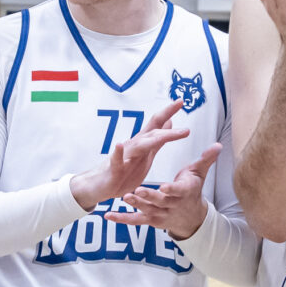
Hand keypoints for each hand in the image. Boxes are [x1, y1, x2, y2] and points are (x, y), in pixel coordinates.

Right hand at [69, 98, 189, 210]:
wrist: (100, 185)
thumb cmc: (124, 171)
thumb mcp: (146, 154)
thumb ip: (158, 139)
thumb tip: (170, 122)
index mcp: (143, 143)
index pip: (157, 124)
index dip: (168, 112)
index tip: (180, 101)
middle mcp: (134, 146)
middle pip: (153, 133)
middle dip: (168, 128)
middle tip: (184, 125)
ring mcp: (124, 157)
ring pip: (140, 146)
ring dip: (152, 140)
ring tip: (165, 136)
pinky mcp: (114, 170)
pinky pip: (116, 161)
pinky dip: (118, 153)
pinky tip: (118, 145)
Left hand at [105, 143, 222, 240]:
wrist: (191, 217)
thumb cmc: (193, 190)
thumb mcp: (199, 174)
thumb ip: (206, 159)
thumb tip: (218, 145)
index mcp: (184, 193)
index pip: (178, 191)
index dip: (171, 190)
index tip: (164, 186)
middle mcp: (171, 205)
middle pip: (160, 202)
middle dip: (149, 197)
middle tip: (138, 191)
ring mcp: (160, 214)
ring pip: (146, 210)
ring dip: (136, 205)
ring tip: (124, 197)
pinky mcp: (150, 220)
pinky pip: (135, 220)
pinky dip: (122, 219)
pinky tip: (109, 216)